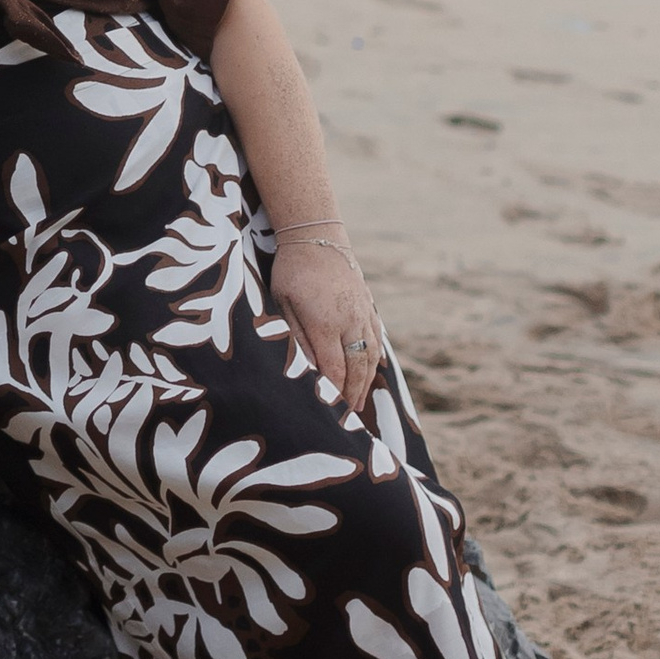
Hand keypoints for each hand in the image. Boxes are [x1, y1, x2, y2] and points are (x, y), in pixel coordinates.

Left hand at [268, 229, 383, 421]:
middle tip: (346, 422)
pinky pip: (376, 341)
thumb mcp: (283, 304)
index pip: (334, 370)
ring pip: (370, 358)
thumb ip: (296, 338)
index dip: (334, 395)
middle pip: (356, 370)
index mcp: (326, 323)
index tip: (330, 417)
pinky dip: (373, 363)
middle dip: (352, 396)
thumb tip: (307, 371)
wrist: (317, 237)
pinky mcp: (369, 307)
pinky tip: (368, 375)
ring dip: (365, 384)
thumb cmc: (292, 272)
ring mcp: (363, 315)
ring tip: (357, 405)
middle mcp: (350, 322)